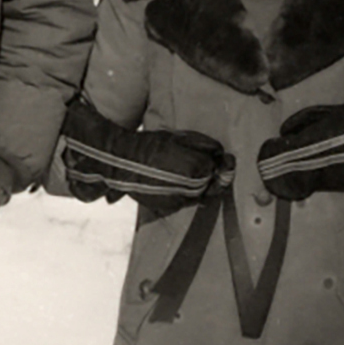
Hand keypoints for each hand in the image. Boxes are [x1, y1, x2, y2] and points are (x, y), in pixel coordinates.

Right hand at [50, 100, 226, 209]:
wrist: (121, 162)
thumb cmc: (150, 145)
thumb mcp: (179, 138)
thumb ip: (203, 144)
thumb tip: (220, 152)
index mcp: (197, 169)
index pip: (217, 168)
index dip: (219, 162)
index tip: (221, 159)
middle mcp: (192, 189)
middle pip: (211, 184)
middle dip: (211, 176)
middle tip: (203, 165)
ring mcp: (180, 201)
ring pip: (198, 195)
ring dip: (197, 185)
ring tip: (182, 172)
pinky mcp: (168, 207)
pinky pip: (183, 201)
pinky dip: (183, 193)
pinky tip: (171, 181)